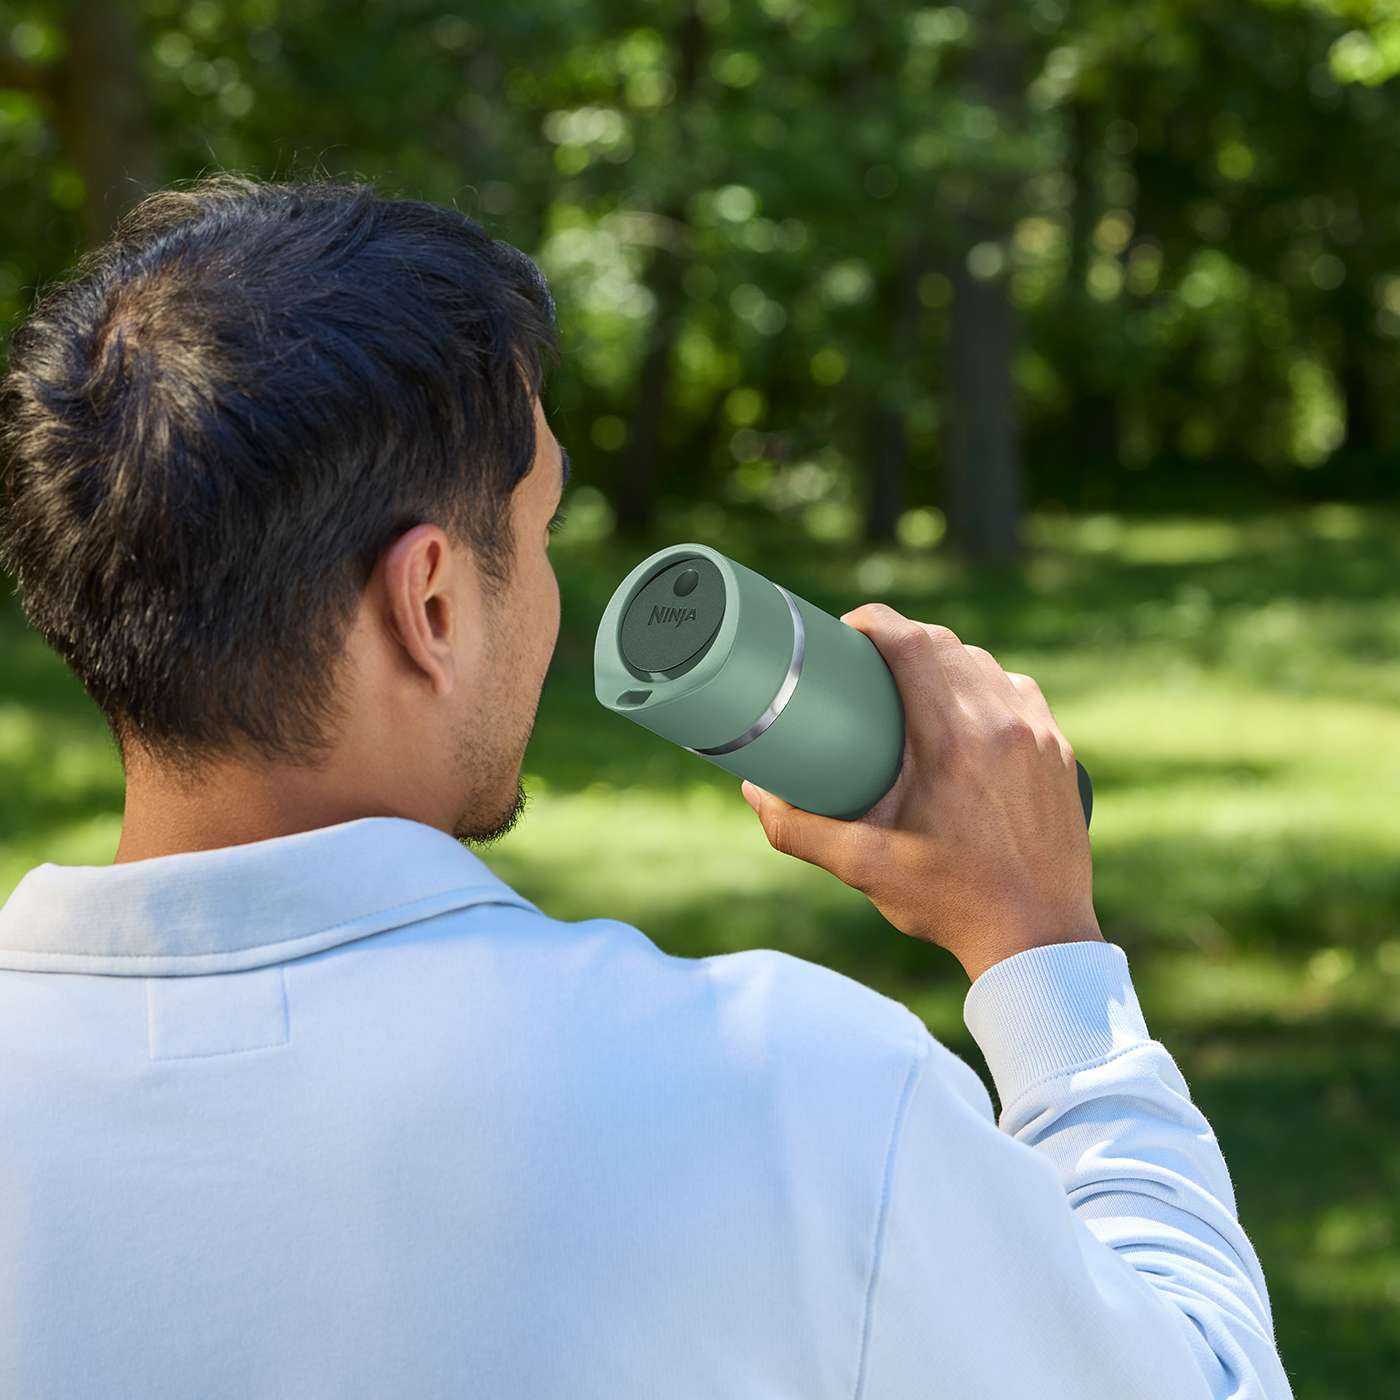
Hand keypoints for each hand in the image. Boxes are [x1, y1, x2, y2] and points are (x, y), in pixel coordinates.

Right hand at [740, 602, 1101, 981]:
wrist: (1037, 938)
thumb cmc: (950, 901)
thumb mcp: (863, 865)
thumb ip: (798, 828)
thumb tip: (754, 792)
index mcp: (952, 741)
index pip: (912, 643)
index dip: (874, 621)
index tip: (845, 628)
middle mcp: (1001, 724)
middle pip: (947, 645)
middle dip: (903, 639)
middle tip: (867, 661)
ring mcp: (1038, 734)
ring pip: (987, 665)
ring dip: (947, 661)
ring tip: (914, 686)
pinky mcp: (1059, 751)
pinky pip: (1019, 693)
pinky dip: (987, 689)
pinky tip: (969, 712)